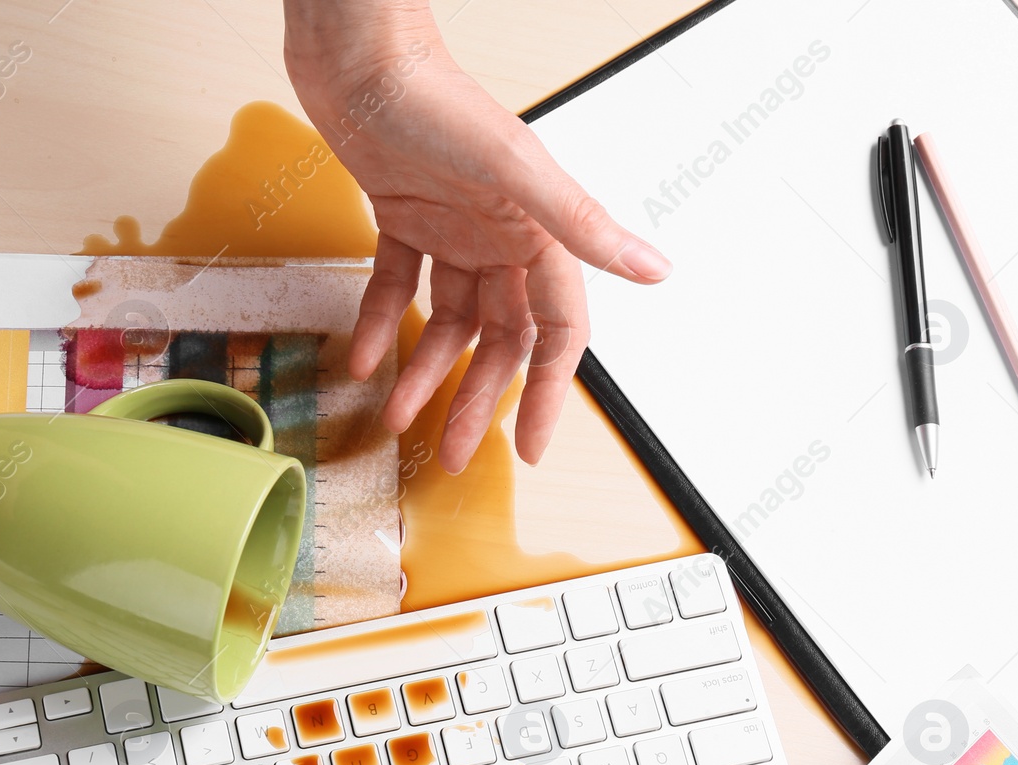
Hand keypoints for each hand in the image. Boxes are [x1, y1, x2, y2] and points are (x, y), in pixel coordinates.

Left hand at [284, 1, 670, 472]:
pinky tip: (362, 360)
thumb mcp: (515, 170)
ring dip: (424, 372)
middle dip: (477, 398)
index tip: (531, 448)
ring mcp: (449, 229)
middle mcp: (498, 236)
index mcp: (536, 231)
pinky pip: (393, 286)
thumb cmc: (438, 101)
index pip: (556, 329)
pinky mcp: (401, 218)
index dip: (549, 391)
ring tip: (398, 418)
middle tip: (454, 454)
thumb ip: (581, 225)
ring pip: (445, 322)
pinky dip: (378, 324)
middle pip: (498, 339)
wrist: (361, 57)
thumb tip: (655, 270)